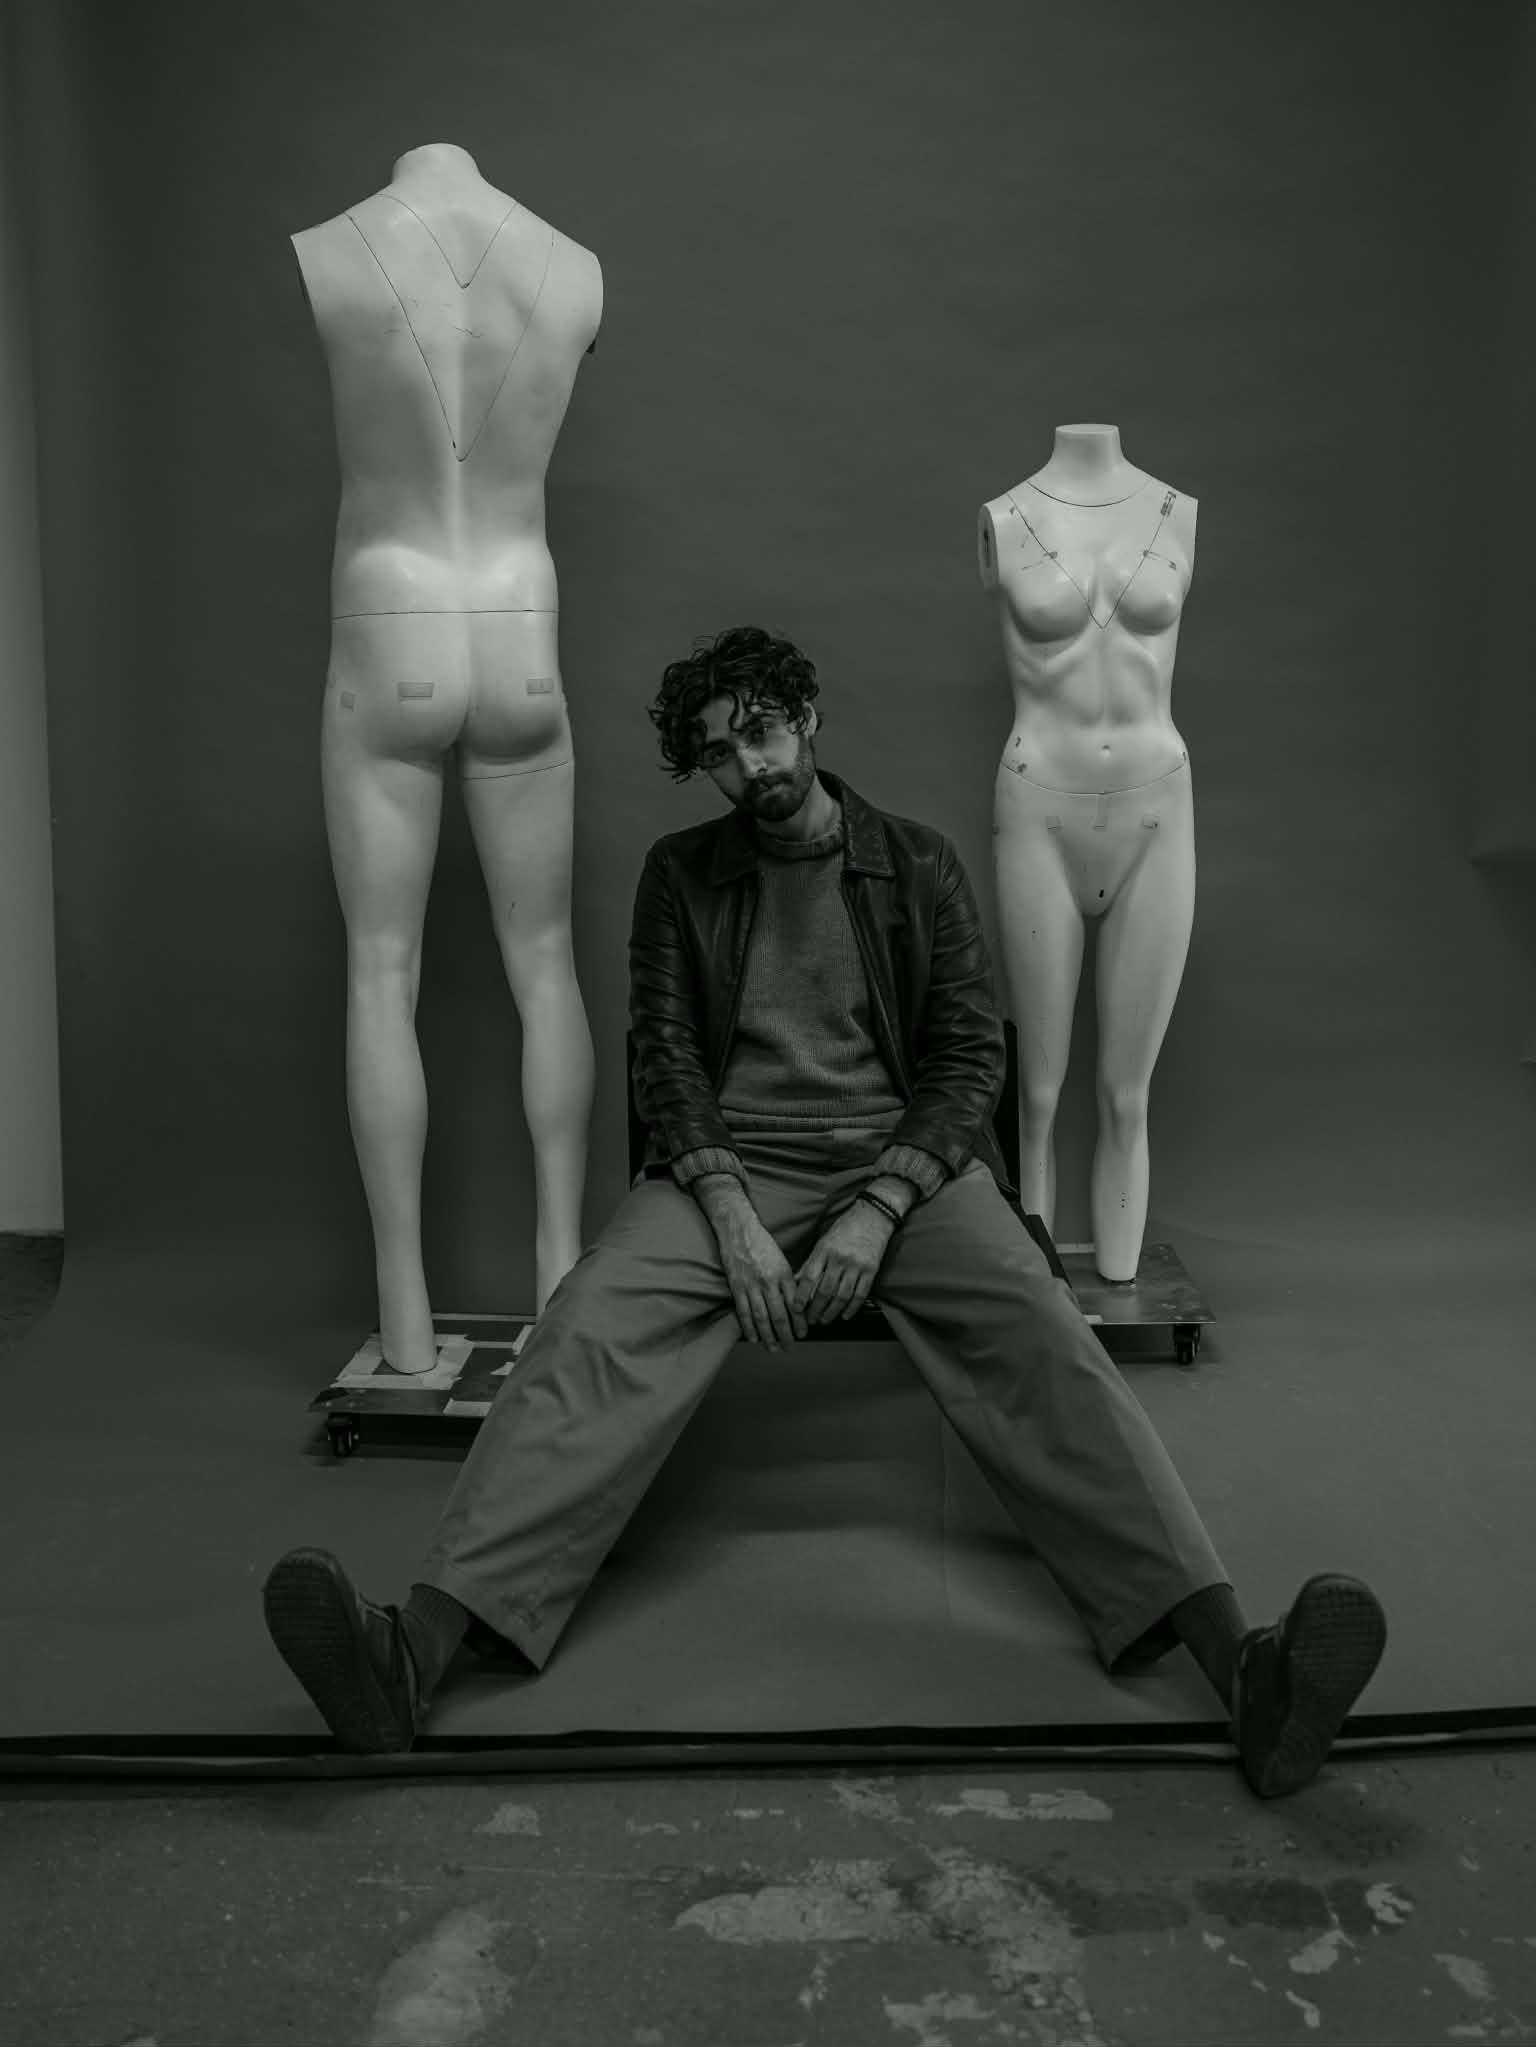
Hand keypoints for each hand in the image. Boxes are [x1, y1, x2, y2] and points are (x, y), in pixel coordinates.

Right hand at [715, 1210, 809, 1352]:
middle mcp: (769, 1281)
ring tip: (774, 1348)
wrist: (739, 1230)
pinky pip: (744, 1312)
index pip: (795, 1304)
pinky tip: (754, 1338)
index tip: (804, 1334)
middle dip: (786, 1334)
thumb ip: (789, 1281)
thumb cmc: (763, 1244)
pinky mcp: (737, 1286)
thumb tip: (798, 1303)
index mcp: (784, 1274)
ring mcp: (752, 1285)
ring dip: (768, 1336)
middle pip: (780, 1315)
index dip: (800, 1322)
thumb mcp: (782, 1260)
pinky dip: (749, 1327)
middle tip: (790, 1347)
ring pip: (762, 1317)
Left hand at [794, 1199, 895, 1325]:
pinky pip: (860, 1294)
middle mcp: (840, 1258)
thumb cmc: (845, 1228)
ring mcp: (857, 1265)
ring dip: (832, 1312)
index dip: (801, 1296)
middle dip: (816, 1309)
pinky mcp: (871, 1270)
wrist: (874, 1216)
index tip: (796, 1309)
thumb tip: (796, 1282)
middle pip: (825, 1290)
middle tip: (810, 1320)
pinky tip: (845, 1315)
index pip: (810, 1277)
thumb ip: (811, 1262)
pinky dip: (852, 1308)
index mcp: (825, 1249)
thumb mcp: (823, 1242)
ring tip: (824, 1320)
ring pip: (842, 1295)